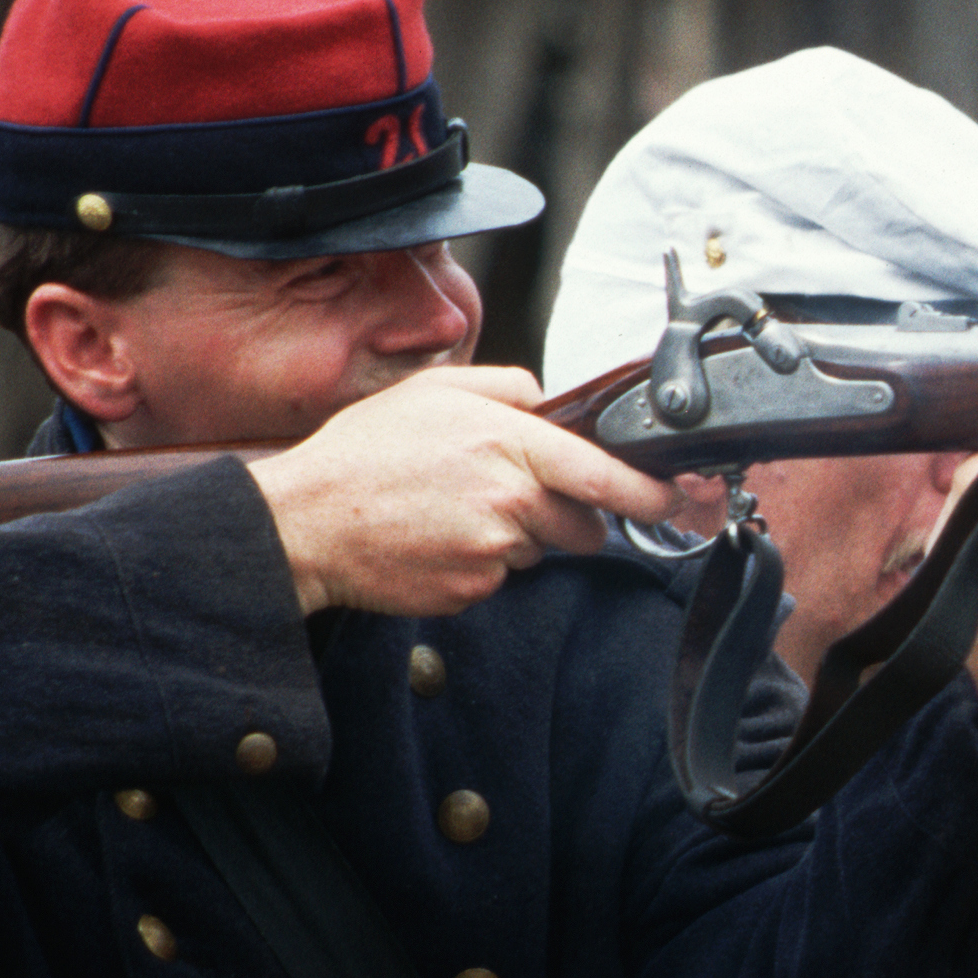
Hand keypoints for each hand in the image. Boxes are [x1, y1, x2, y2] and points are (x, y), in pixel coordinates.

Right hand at [249, 365, 678, 617]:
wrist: (303, 523)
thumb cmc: (362, 455)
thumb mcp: (434, 390)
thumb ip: (506, 387)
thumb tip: (549, 399)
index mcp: (508, 445)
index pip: (606, 475)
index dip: (650, 492)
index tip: (674, 498)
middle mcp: (510, 500)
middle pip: (584, 524)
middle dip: (566, 516)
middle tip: (508, 496)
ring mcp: (494, 551)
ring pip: (540, 551)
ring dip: (517, 537)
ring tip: (454, 511)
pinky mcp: (474, 590)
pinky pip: (501, 578)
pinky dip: (481, 563)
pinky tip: (439, 539)